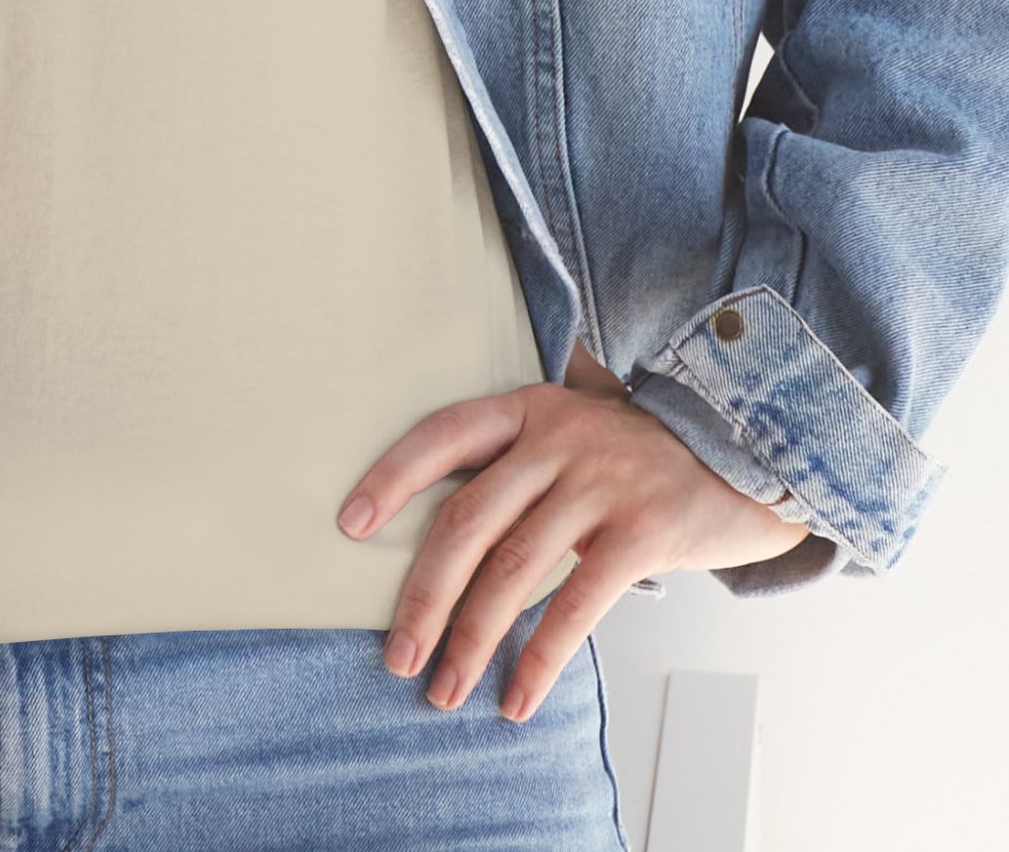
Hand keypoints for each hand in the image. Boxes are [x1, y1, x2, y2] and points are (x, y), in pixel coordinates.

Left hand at [333, 342, 810, 722]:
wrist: (754, 445)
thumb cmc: (645, 450)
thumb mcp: (575, 426)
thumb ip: (520, 458)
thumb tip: (443, 528)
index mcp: (528, 409)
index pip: (440, 436)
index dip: (392, 479)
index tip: (349, 524)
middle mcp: (557, 439)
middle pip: (468, 521)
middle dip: (425, 595)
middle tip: (397, 654)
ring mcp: (600, 482)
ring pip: (513, 569)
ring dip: (472, 638)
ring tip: (445, 686)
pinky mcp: (643, 529)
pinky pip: (576, 604)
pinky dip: (540, 657)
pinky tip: (517, 695)